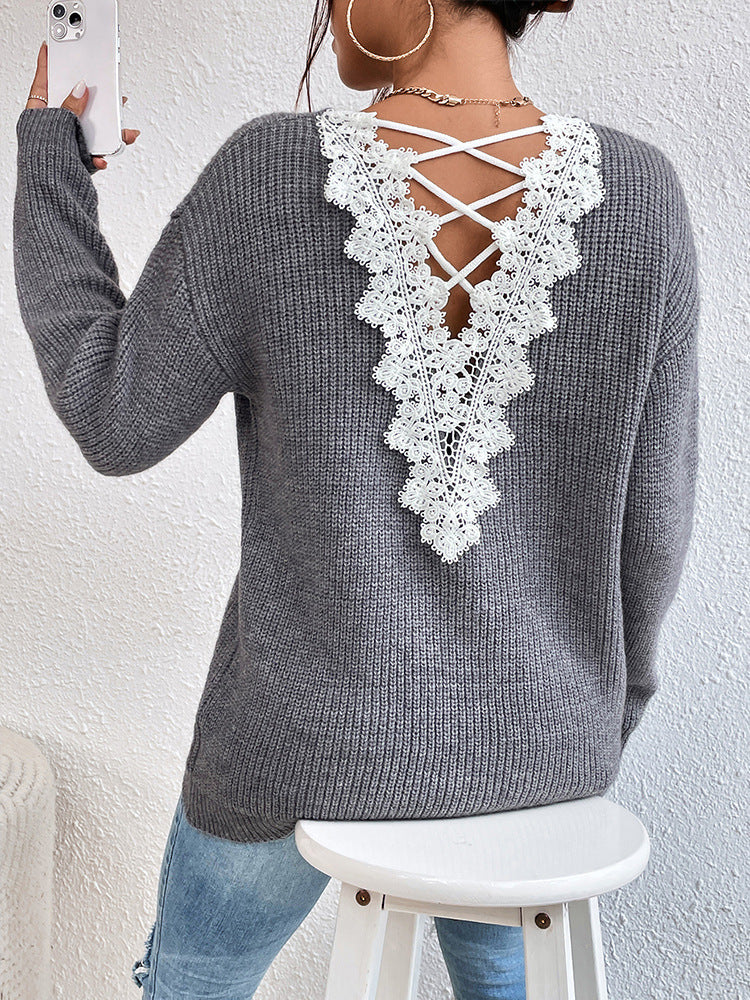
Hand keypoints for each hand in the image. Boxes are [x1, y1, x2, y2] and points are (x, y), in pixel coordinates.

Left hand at [25, 40, 139, 170]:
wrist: (50, 194)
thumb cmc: (42, 161)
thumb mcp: (56, 124)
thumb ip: (70, 106)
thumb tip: (80, 88)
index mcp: (39, 113)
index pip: (43, 82)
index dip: (47, 63)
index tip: (51, 46)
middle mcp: (53, 126)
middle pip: (76, 105)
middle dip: (96, 100)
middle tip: (109, 89)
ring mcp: (67, 142)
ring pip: (92, 131)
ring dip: (111, 133)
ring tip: (126, 131)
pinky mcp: (79, 159)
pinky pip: (95, 153)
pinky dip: (103, 156)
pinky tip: (103, 159)